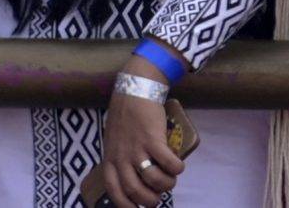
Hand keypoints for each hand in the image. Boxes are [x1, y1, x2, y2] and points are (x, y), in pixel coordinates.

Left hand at [100, 76, 182, 207]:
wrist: (134, 91)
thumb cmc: (126, 119)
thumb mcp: (115, 141)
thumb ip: (121, 159)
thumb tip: (136, 183)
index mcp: (110, 158)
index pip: (114, 190)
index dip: (126, 205)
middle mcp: (121, 156)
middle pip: (136, 191)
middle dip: (151, 199)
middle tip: (159, 194)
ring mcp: (136, 148)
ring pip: (154, 180)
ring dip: (167, 184)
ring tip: (170, 177)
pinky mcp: (152, 139)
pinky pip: (170, 164)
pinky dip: (177, 168)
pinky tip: (177, 164)